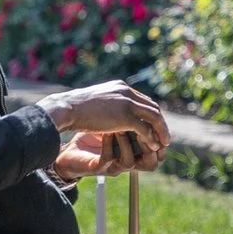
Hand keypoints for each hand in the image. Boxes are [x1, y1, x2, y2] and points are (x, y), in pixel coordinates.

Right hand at [36, 80, 169, 147]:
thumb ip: (108, 104)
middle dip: (160, 122)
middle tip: (165, 135)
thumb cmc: (76, 108)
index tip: (154, 125)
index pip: (143, 99)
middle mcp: (127, 92)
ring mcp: (127, 103)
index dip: (150, 113)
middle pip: (152, 106)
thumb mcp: (96, 101)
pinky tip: (154, 146)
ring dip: (161, 130)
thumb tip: (110, 111)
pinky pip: (145, 128)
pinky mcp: (125, 116)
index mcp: (121, 87)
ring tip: (164, 143)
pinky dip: (151, 138)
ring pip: (153, 117)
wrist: (67, 109)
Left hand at [54, 129, 163, 179]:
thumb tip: (144, 103)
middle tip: (144, 123)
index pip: (154, 150)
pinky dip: (108, 144)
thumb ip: (127, 119)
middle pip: (149, 162)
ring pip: (129, 161)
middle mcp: (125, 162)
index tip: (152, 118)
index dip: (157, 136)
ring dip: (127, 142)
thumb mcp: (112, 127)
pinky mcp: (98, 168)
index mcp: (133, 153)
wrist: (67, 152)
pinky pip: (109, 158)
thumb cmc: (89, 139)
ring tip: (122, 127)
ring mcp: (112, 166)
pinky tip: (105, 132)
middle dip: (147, 140)